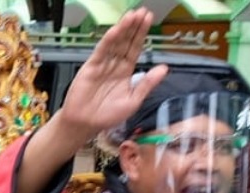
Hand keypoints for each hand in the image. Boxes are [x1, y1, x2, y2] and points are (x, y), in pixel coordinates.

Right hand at [54, 9, 168, 137]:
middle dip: (135, 27)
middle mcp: (115, 64)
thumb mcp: (133, 101)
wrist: (85, 124)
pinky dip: (108, 40)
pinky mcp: (91, 67)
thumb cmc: (107, 116)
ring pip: (115, 43)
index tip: (149, 20)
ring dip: (123, 29)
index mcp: (126, 71)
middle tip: (143, 12)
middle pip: (126, 41)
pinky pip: (101, 51)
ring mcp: (103, 64)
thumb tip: (164, 68)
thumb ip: (147, 84)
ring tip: (132, 15)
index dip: (142, 34)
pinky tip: (116, 30)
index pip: (135, 48)